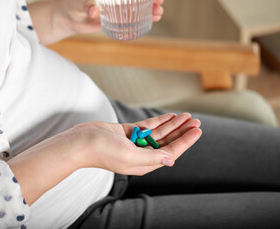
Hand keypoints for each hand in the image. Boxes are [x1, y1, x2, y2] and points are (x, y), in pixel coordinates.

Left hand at [59, 0, 164, 34]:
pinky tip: (152, 20)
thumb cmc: (72, 5)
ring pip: (137, 7)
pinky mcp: (115, 19)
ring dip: (149, 9)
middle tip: (159, 3)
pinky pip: (131, 19)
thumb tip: (94, 10)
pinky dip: (141, 19)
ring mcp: (117, 8)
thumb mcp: (79, 3)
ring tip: (159, 14)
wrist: (68, 18)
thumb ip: (86, 5)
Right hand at [74, 113, 201, 175]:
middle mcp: (142, 154)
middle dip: (182, 132)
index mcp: (144, 163)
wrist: (81, 141)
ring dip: (173, 125)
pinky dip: (159, 121)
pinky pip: (148, 126)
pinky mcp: (128, 132)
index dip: (185, 141)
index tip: (197, 130)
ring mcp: (135, 142)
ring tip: (187, 116)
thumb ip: (151, 157)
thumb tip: (171, 159)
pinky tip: (169, 116)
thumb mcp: (129, 156)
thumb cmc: (102, 151)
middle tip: (196, 121)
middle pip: (168, 142)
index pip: (170, 152)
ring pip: (159, 133)